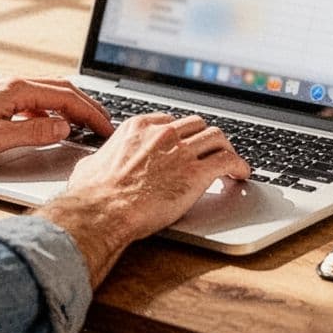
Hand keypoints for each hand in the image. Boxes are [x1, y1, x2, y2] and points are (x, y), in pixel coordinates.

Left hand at [0, 76, 113, 182]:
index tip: (106, 128)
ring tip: (87, 124)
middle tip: (105, 126)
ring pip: (50, 93)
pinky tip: (53, 125)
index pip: (66, 97)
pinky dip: (53, 110)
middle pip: (62, 90)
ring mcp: (5, 89)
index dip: (91, 113)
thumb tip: (63, 128)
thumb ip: (33, 132)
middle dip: (88, 107)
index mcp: (16, 88)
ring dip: (72, 107)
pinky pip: (35, 100)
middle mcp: (13, 83)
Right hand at [35, 113, 249, 285]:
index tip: (187, 143)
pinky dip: (240, 166)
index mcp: (138, 127)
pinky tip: (241, 174)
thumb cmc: (92, 194)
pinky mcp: (196, 173)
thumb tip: (94, 165)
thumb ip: (100, 159)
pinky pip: (228, 161)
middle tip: (211, 151)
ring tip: (231, 161)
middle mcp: (163, 134)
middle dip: (206, 137)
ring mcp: (182, 151)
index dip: (182, 133)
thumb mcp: (90, 165)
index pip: (171, 120)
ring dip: (226, 148)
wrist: (103, 211)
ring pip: (217, 137)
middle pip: (197, 124)